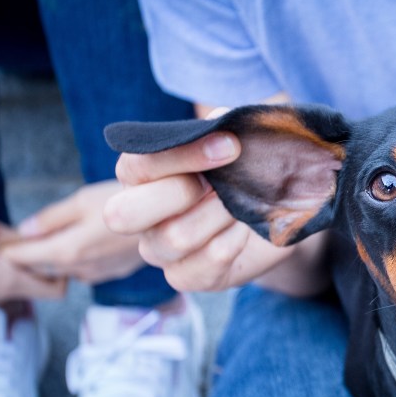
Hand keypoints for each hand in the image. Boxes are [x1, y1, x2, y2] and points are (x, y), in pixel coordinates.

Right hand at [0, 212, 65, 303]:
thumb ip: (21, 238)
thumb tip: (46, 239)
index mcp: (9, 281)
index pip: (58, 290)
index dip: (66, 270)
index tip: (64, 249)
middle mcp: (3, 294)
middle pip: (44, 288)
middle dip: (51, 267)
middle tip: (46, 241)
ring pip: (26, 284)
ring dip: (29, 265)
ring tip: (21, 241)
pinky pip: (8, 282)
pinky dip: (13, 268)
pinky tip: (1, 248)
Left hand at [1, 181, 144, 282]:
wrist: (172, 217)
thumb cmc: (126, 201)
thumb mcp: (82, 200)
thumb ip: (50, 219)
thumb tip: (23, 231)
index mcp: (66, 251)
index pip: (21, 257)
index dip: (6, 249)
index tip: (0, 240)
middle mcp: (79, 269)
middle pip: (40, 267)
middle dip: (29, 254)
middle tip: (23, 236)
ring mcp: (97, 274)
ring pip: (62, 270)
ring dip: (54, 257)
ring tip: (56, 236)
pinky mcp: (111, 273)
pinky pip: (83, 270)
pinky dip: (76, 259)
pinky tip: (85, 241)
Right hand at [102, 112, 297, 291]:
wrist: (273, 214)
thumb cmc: (242, 170)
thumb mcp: (235, 142)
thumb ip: (221, 127)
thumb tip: (216, 119)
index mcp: (139, 176)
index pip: (137, 165)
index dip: (182, 154)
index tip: (231, 145)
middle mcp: (138, 216)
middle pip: (122, 215)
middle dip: (181, 193)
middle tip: (221, 184)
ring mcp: (159, 251)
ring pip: (175, 238)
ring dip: (220, 214)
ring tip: (240, 204)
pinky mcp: (187, 277)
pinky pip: (206, 262)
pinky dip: (235, 240)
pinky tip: (244, 228)